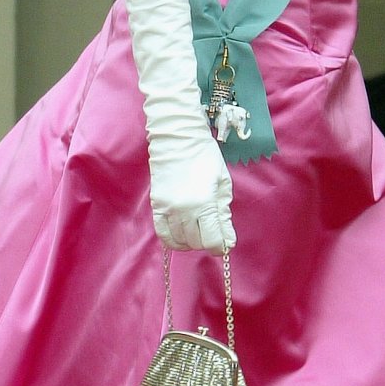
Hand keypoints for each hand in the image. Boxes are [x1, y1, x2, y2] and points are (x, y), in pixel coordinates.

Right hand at [148, 130, 235, 252]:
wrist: (178, 139)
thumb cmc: (206, 158)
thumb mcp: (222, 184)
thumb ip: (224, 214)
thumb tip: (228, 241)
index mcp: (205, 203)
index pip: (212, 241)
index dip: (221, 246)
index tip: (224, 243)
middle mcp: (185, 210)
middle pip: (197, 243)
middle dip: (207, 242)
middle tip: (212, 232)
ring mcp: (168, 209)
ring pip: (180, 241)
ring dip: (192, 241)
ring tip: (198, 231)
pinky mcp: (156, 206)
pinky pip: (163, 234)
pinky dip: (173, 240)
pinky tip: (182, 235)